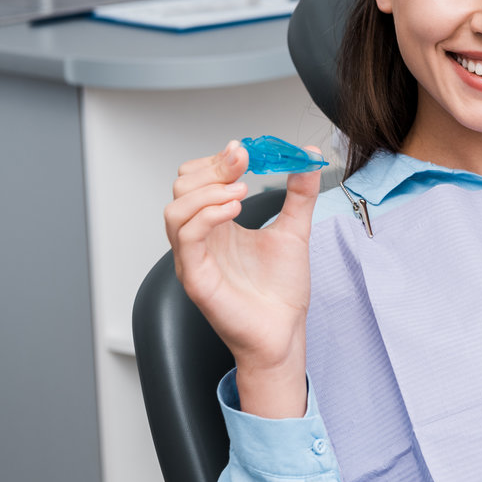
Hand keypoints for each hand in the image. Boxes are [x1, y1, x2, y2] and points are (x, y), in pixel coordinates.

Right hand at [164, 140, 321, 416]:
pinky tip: (234, 210)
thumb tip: (307, 158)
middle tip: (243, 162)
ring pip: (174, 210)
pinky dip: (207, 215)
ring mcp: (193, 257)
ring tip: (241, 191)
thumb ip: (300, 193)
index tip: (247, 150)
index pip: (199, 178)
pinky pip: (186, 237)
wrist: (284, 332)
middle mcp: (201, 237)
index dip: (219, 159)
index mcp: (218, 223)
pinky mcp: (195, 277)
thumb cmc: (281, 291)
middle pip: (181, 187)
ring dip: (208, 191)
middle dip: (212, 167)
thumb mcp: (295, 229)